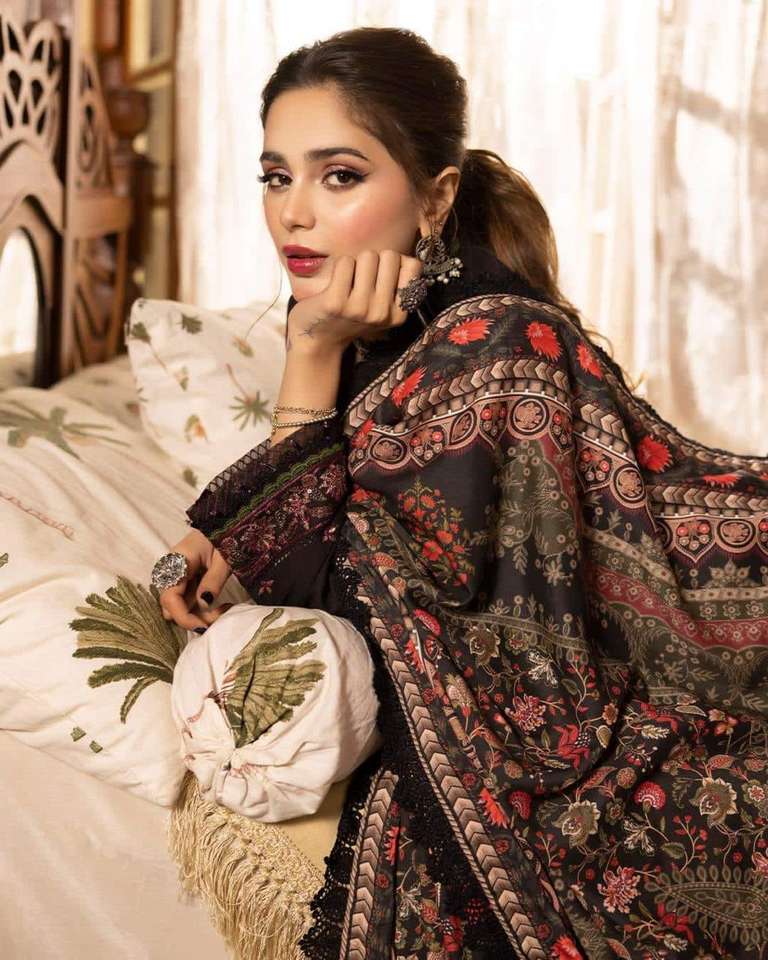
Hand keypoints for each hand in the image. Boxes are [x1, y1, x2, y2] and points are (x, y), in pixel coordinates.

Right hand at [157, 529, 232, 630]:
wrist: (223, 524)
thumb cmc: (225, 537)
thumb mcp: (225, 558)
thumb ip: (214, 580)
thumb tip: (203, 604)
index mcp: (177, 562)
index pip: (169, 599)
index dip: (183, 617)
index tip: (203, 626)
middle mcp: (170, 571)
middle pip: (172, 607)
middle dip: (194, 618)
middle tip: (221, 614)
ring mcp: (175, 577)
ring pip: (179, 607)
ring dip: (199, 615)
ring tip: (224, 608)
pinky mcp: (182, 582)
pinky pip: (187, 602)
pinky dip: (201, 608)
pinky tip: (220, 605)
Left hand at [287, 249, 423, 354]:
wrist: (319, 339)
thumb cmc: (351, 316)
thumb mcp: (381, 308)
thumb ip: (396, 286)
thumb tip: (407, 258)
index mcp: (399, 314)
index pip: (412, 266)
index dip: (396, 263)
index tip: (382, 275)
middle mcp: (382, 313)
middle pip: (390, 256)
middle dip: (375, 260)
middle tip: (362, 278)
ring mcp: (359, 308)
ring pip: (368, 256)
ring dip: (356, 263)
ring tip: (348, 282)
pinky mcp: (336, 303)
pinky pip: (345, 263)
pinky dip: (338, 267)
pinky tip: (334, 284)